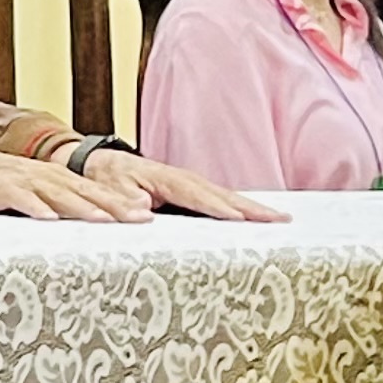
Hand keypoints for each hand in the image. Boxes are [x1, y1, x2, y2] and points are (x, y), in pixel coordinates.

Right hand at [0, 138, 146, 220]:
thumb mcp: (20, 190)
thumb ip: (47, 202)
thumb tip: (76, 222)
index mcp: (46, 177)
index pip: (88, 188)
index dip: (118, 200)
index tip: (146, 213)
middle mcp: (36, 175)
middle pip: (80, 190)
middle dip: (112, 204)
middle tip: (141, 218)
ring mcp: (15, 180)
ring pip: (54, 193)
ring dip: (81, 206)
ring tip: (105, 220)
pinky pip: (15, 198)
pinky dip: (32, 206)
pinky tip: (47, 218)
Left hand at [85, 146, 284, 222]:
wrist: (101, 163)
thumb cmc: (107, 177)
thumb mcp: (110, 187)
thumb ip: (124, 199)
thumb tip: (142, 208)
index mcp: (165, 179)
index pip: (197, 196)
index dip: (219, 208)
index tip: (241, 219)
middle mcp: (183, 179)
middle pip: (222, 195)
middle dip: (251, 207)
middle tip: (280, 219)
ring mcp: (190, 182)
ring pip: (226, 196)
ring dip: (252, 207)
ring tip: (280, 218)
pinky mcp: (191, 189)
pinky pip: (220, 198)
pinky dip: (240, 206)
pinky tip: (257, 217)